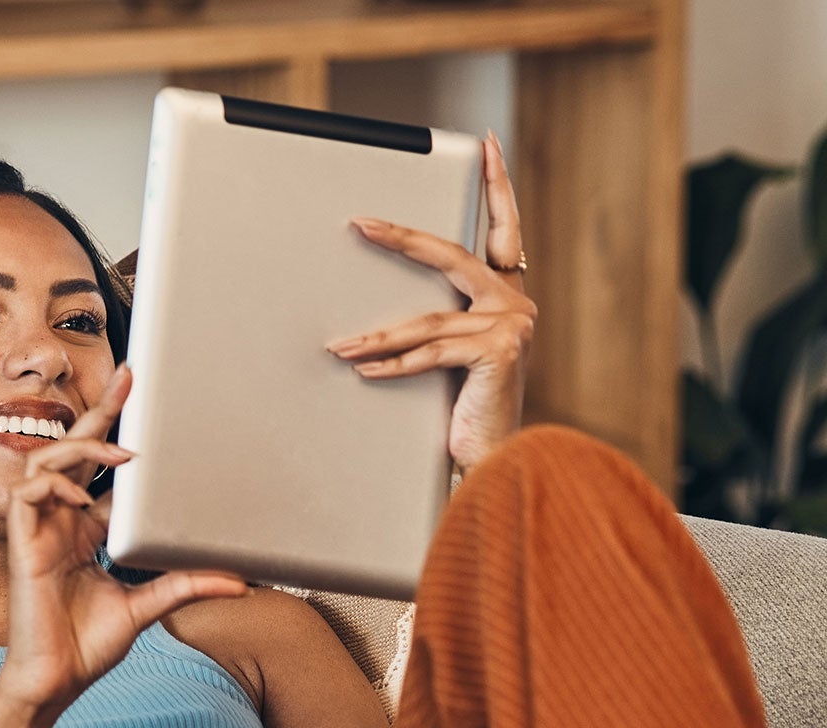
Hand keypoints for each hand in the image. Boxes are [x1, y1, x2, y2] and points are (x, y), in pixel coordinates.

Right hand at [0, 364, 246, 714]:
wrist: (56, 680)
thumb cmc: (87, 645)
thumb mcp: (146, 606)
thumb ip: (184, 585)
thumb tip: (238, 581)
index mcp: (85, 531)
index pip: (100, 471)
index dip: (118, 435)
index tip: (143, 403)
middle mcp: (60, 522)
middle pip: (73, 450)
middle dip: (99, 413)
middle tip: (128, 378)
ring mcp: (38, 530)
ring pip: (46, 461)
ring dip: (81, 449)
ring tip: (119, 455)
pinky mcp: (21, 543)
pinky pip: (27, 492)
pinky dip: (54, 484)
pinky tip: (80, 496)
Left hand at [328, 130, 533, 472]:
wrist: (494, 456)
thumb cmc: (466, 405)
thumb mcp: (453, 354)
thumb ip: (437, 321)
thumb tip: (376, 306)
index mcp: (506, 293)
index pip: (504, 228)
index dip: (498, 185)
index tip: (489, 144)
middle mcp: (515, 303)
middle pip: (451, 258)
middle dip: (402, 240)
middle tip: (361, 224)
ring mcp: (512, 327)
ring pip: (428, 319)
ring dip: (377, 335)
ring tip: (339, 345)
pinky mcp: (499, 353)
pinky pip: (430, 353)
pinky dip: (392, 363)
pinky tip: (362, 368)